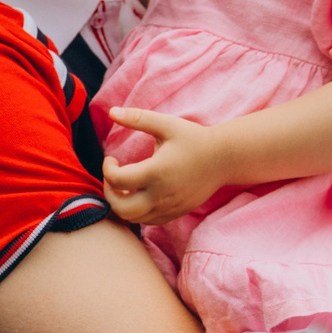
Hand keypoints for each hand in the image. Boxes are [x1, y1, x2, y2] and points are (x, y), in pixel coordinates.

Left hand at [101, 107, 231, 225]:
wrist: (224, 159)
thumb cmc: (194, 139)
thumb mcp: (167, 125)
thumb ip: (138, 118)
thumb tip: (112, 111)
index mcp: (156, 171)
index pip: (117, 180)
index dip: (107, 169)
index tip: (112, 159)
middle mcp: (161, 194)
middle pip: (121, 208)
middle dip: (109, 194)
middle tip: (113, 177)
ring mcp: (169, 207)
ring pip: (133, 219)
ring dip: (121, 204)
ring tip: (125, 186)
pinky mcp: (176, 213)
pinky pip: (149, 221)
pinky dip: (137, 212)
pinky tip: (139, 194)